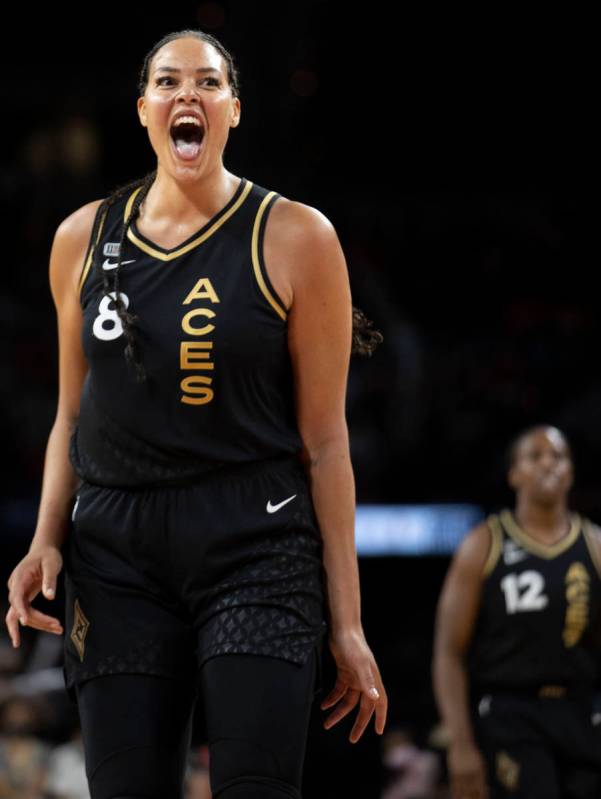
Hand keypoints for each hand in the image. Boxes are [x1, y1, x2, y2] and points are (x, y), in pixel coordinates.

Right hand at [6, 545, 63, 646]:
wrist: (43, 550)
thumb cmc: (48, 555)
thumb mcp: (52, 564)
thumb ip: (50, 580)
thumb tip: (50, 597)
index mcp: (19, 577)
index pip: (16, 597)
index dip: (19, 610)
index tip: (25, 622)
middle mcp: (15, 587)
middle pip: (19, 610)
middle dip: (37, 620)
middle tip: (58, 627)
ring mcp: (18, 594)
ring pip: (22, 615)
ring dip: (39, 624)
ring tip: (59, 629)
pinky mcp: (24, 598)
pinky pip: (27, 613)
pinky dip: (38, 620)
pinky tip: (50, 627)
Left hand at [320, 627, 387, 743]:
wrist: (342, 628)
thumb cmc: (353, 645)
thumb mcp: (359, 664)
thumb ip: (367, 681)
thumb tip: (376, 699)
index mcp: (373, 679)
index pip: (380, 703)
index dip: (380, 717)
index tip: (378, 732)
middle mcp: (365, 680)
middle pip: (363, 706)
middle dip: (358, 723)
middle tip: (352, 739)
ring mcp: (354, 676)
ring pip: (348, 700)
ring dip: (339, 712)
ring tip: (327, 724)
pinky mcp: (343, 672)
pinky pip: (339, 690)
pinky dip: (332, 699)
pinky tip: (323, 706)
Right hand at [448, 740, 488, 798]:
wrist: (461, 742)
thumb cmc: (473, 753)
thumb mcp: (481, 764)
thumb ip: (482, 777)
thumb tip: (485, 790)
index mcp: (480, 773)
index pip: (482, 790)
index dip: (482, 798)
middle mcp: (471, 774)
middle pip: (472, 793)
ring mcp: (462, 774)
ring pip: (463, 792)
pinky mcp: (454, 772)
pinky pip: (455, 786)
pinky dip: (455, 794)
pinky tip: (456, 798)